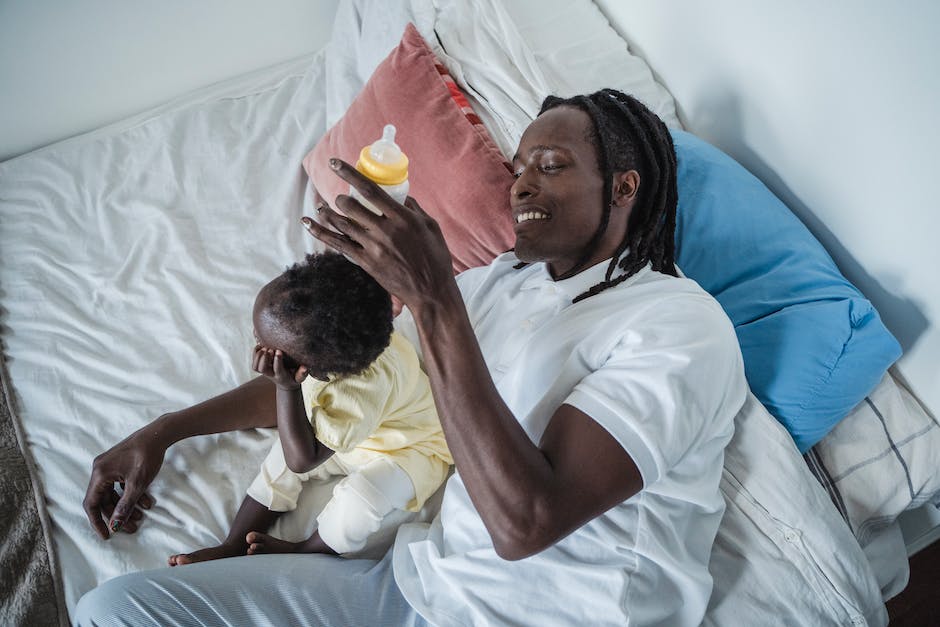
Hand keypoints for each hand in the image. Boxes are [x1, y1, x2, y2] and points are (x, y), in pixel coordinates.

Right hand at [83, 430, 161, 538]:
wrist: (159, 434)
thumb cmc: (147, 456)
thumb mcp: (137, 484)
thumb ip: (125, 506)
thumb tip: (115, 525)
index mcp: (99, 474)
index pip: (92, 504)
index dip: (97, 522)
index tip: (107, 535)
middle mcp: (100, 470)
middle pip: (104, 500)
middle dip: (117, 515)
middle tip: (131, 528)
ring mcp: (109, 466)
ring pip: (114, 493)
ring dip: (126, 506)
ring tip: (141, 517)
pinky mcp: (119, 464)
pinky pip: (120, 484)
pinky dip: (130, 494)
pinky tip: (146, 503)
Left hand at [252, 344, 307, 390]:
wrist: (286, 383)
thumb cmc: (294, 377)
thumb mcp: (300, 377)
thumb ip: (303, 373)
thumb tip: (305, 367)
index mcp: (281, 375)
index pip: (277, 369)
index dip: (277, 360)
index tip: (279, 351)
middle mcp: (271, 374)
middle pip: (262, 369)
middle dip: (264, 358)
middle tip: (270, 349)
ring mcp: (265, 371)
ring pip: (256, 367)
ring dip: (259, 356)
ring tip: (265, 347)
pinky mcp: (260, 368)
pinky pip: (253, 363)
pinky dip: (255, 353)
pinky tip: (260, 346)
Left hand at [302, 159, 455, 311]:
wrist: (430, 291)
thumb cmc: (436, 258)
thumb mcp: (431, 226)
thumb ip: (413, 208)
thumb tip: (400, 194)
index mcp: (402, 218)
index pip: (370, 190)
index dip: (349, 174)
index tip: (335, 163)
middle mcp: (385, 230)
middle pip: (351, 206)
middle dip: (341, 198)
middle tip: (341, 198)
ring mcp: (373, 248)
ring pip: (342, 224)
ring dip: (328, 213)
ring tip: (322, 207)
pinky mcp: (366, 263)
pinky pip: (338, 245)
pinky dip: (321, 233)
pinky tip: (309, 223)